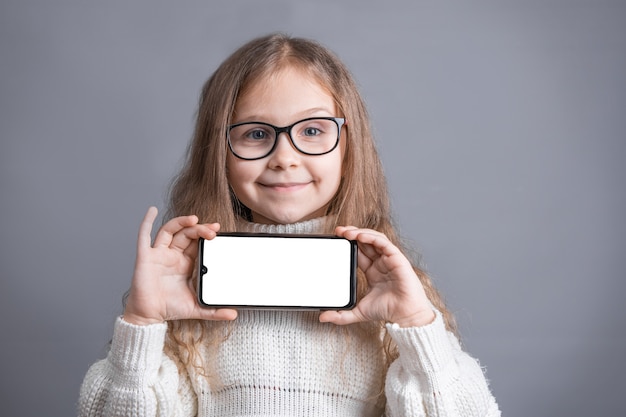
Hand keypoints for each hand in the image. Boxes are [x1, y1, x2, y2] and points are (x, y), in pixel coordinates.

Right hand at [123, 207, 237, 324]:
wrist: (149, 316)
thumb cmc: (170, 308)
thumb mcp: (197, 307)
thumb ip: (215, 310)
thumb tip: (234, 314)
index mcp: (185, 263)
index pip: (197, 243)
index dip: (206, 234)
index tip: (218, 231)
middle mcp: (172, 255)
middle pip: (186, 234)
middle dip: (199, 229)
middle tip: (213, 229)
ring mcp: (158, 254)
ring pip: (169, 231)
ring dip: (180, 222)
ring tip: (193, 219)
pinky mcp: (145, 257)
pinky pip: (144, 236)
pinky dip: (147, 222)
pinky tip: (152, 211)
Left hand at [319, 226, 434, 327]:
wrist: (404, 315)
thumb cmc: (386, 311)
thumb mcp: (357, 312)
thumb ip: (340, 315)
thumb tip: (322, 317)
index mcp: (372, 271)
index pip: (359, 252)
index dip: (348, 244)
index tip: (335, 240)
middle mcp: (380, 263)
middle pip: (365, 242)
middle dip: (351, 234)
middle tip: (337, 231)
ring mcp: (389, 259)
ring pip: (374, 239)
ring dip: (360, 233)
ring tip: (346, 232)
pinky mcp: (397, 258)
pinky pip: (383, 243)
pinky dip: (372, 237)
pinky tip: (360, 236)